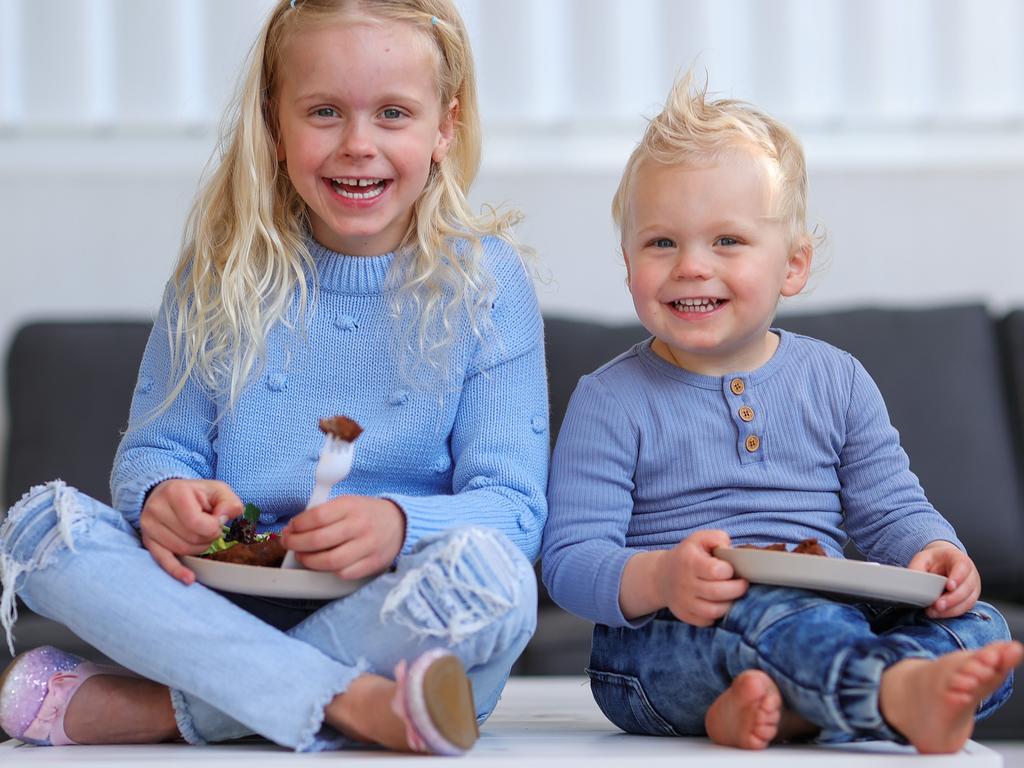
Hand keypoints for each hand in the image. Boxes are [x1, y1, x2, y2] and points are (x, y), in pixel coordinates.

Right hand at [140, 479, 242, 584]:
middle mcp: (157, 508)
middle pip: (190, 538)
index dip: (213, 528)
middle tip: (210, 528)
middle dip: (207, 537)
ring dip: (198, 547)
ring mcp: (149, 526)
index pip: (196, 523)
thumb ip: (229, 503)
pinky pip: (163, 560)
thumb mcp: (217, 490)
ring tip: (200, 534)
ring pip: (181, 550)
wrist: (167, 492)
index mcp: (175, 492)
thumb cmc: (196, 493)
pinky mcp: (148, 540)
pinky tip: (189, 578)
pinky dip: (177, 571)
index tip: (217, 523)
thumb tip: (224, 520)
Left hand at [281, 496, 405, 578]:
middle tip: (289, 543)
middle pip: (319, 540)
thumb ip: (324, 512)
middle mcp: (360, 525)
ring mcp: (368, 546)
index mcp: (351, 506)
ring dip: (309, 561)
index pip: (317, 516)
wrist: (400, 523)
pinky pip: (344, 573)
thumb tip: (295, 528)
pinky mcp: (373, 563)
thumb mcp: (348, 502)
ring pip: (330, 561)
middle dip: (296, 544)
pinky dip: (329, 571)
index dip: (298, 525)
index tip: (291, 528)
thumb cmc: (366, 513)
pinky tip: (324, 564)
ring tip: (303, 556)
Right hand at [654, 529, 747, 626]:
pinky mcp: (684, 615)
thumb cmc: (687, 556)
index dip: (729, 570)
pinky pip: (706, 622)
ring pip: (713, 611)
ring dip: (729, 604)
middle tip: (742, 584)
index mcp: (690, 562)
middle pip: (717, 592)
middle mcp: (685, 583)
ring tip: (732, 595)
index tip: (731, 568)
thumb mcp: (699, 539)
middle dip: (737, 589)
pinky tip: (718, 604)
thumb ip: (717, 538)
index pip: (715, 571)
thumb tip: (729, 549)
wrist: (662, 575)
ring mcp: (683, 601)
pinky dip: (716, 615)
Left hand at [907, 540, 980, 617]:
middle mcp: (970, 573)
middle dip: (953, 598)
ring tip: (935, 612)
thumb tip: (912, 582)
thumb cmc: (933, 561)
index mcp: (959, 558)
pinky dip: (952, 612)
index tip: (949, 586)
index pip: (963, 567)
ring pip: (968, 600)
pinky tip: (939, 613)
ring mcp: (972, 587)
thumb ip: (918, 568)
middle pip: (967, 587)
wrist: (941, 563)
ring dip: (952, 608)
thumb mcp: (922, 559)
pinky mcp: (970, 598)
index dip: (957, 577)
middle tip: (938, 605)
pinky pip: (965, 608)